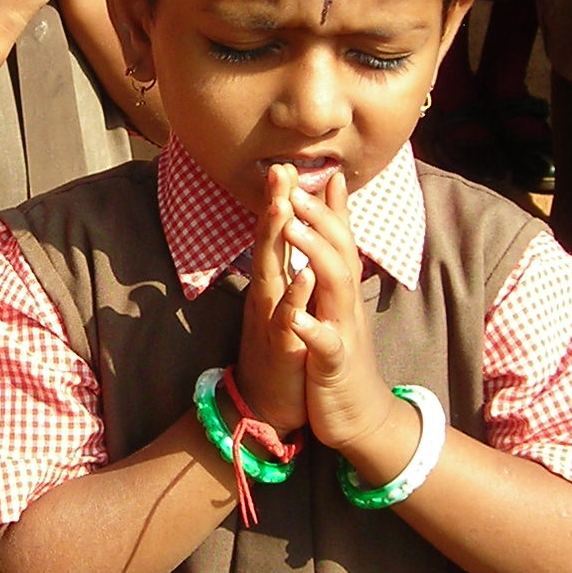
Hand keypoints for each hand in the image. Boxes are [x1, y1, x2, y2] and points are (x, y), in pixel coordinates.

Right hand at [234, 167, 314, 433]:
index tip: (287, 165)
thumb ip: (290, 271)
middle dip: (274, 206)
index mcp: (273, 285)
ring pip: (271, 273)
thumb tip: (292, 240)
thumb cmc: (283, 352)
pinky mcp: (281, 348)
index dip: (282, 202)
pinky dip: (295, 297)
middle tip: (278, 169)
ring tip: (282, 205)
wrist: (270, 408)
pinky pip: (286, 319)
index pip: (277, 236)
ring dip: (276, 239)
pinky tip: (304, 275)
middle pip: (268, 244)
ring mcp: (271, 321)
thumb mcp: (288, 305)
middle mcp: (267, 297)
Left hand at [277, 168, 408, 458]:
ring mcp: (343, 330)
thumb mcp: (334, 307)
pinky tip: (294, 313)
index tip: (303, 169)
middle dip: (317, 215)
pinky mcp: (334, 364)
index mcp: (339, 289)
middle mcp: (344, 303)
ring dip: (313, 252)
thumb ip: (332, 267)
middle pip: (338, 249)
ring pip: (334, 284)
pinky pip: (324, 342)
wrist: (359, 417)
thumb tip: (330, 237)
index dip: (323, 205)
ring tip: (291, 224)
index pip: (335, 237)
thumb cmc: (338, 355)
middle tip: (292, 185)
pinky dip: (310, 326)